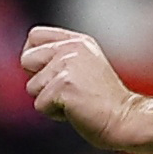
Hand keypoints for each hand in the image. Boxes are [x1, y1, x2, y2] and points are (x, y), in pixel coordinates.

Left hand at [20, 28, 152, 153]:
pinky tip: (75, 110)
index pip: (35, 36)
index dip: (32, 56)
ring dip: (48, 100)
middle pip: (26, 59)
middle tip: (63, 91)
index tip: (46, 74)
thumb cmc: (104, 101)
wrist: (125, 118)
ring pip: (32, 87)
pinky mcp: (63, 85)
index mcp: (78, 42)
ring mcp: (67, 65)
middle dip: (38, 81)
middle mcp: (71, 48)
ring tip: (74, 101)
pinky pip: (40, 105)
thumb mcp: (85, 66)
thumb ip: (61, 58)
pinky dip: (54, 113)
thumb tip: (27, 60)